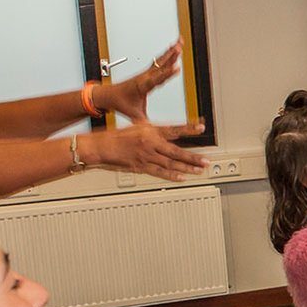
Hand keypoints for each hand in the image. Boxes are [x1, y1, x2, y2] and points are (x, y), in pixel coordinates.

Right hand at [85, 122, 207, 181]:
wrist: (100, 146)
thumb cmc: (116, 137)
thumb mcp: (137, 128)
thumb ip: (153, 133)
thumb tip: (167, 136)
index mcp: (150, 130)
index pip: (174, 129)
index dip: (188, 128)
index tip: (201, 127)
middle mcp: (150, 142)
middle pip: (176, 151)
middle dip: (193, 157)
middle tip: (206, 161)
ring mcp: (146, 156)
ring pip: (171, 164)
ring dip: (186, 168)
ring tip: (199, 171)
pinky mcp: (140, 166)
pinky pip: (159, 173)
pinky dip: (171, 176)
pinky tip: (182, 178)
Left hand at [97, 42, 182, 124]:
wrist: (107, 95)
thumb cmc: (119, 104)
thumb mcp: (133, 116)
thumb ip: (144, 124)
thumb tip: (154, 135)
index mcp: (142, 86)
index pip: (156, 79)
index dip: (167, 74)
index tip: (177, 67)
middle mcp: (144, 77)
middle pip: (160, 65)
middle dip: (170, 56)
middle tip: (179, 47)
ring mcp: (145, 73)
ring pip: (160, 60)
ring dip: (170, 51)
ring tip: (180, 42)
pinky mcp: (147, 72)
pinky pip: (159, 61)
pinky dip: (167, 53)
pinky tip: (174, 48)